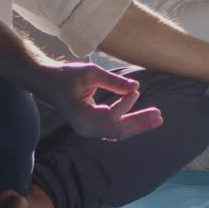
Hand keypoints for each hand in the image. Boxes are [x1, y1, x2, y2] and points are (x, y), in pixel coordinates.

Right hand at [40, 62, 163, 140]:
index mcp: (81, 116)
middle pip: (117, 131)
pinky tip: (144, 120)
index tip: (135, 91)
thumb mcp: (89, 73)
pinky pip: (114, 131)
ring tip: (157, 118)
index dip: (125, 106)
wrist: (49, 84)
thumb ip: (112, 81)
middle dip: (139, 123)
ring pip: (118, 133)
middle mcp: (85, 128)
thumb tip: (136, 87)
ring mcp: (89, 131)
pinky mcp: (93, 128)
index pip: (108, 117)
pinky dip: (130, 125)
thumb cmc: (67, 76)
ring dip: (138, 126)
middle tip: (159, 114)